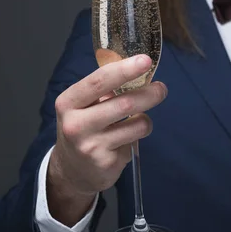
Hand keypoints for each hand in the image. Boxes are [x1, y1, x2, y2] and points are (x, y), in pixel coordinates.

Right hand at [46, 55, 167, 224]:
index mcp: (68, 102)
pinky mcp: (106, 163)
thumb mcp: (82, 106)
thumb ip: (104, 88)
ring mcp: (91, 146)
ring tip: (138, 121)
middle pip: (125, 103)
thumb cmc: (82, 128)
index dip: (124, 69)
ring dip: (145, 120)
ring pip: (137, 124)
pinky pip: (135, 143)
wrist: (71, 171)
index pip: (99, 81)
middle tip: (161, 89)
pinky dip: (135, 138)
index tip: (145, 60)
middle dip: (150, 94)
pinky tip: (123, 141)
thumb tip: (138, 69)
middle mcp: (76, 124)